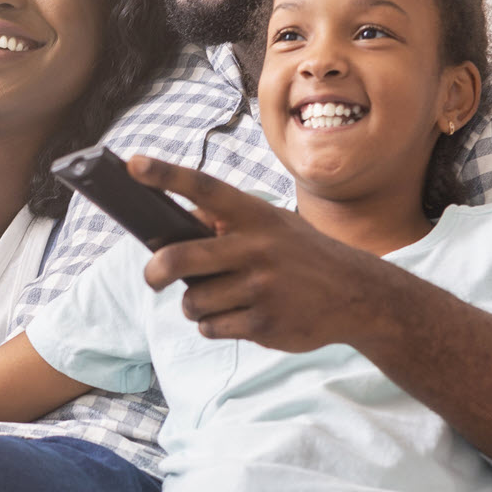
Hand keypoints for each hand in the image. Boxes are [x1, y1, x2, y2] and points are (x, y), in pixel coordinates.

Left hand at [128, 156, 385, 354]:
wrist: (357, 295)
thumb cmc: (300, 255)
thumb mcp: (271, 224)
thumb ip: (227, 223)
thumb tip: (173, 228)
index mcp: (255, 215)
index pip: (204, 188)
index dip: (166, 175)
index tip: (133, 164)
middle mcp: (256, 248)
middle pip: (178, 258)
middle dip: (155, 272)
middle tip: (153, 277)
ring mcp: (260, 287)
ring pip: (192, 301)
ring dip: (195, 305)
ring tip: (218, 299)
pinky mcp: (263, 323)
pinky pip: (211, 327)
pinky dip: (214, 325)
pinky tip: (239, 316)